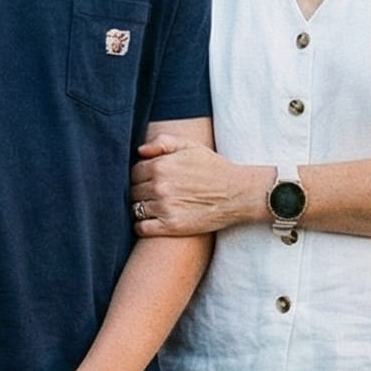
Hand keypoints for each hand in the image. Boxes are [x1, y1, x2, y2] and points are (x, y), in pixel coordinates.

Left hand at [131, 136, 261, 235]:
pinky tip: (152, 222)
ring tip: (155, 208)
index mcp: (160, 165)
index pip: (134, 172)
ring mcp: (164, 207)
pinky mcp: (171, 226)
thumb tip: (140, 152)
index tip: (151, 180)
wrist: (238, 193)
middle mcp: (159, 186)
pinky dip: (142, 226)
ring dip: (141, 209)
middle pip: (133, 191)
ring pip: (135, 209)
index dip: (141, 176)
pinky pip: (141, 228)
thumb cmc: (214, 168)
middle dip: (141, 192)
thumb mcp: (190, 146)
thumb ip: (163, 142)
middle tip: (155, 194)